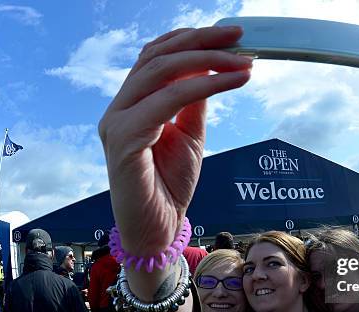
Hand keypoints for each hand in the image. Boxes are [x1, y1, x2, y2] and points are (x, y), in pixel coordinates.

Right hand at [98, 26, 251, 256]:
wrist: (158, 228)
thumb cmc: (170, 185)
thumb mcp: (189, 135)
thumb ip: (193, 102)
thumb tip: (211, 68)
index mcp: (132, 104)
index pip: (156, 56)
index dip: (191, 39)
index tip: (230, 34)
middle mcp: (119, 107)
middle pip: (158, 57)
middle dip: (202, 42)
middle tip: (239, 36)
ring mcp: (116, 122)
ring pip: (161, 72)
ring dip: (207, 61)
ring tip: (242, 61)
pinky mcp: (124, 140)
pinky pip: (166, 102)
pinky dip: (202, 87)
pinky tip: (230, 82)